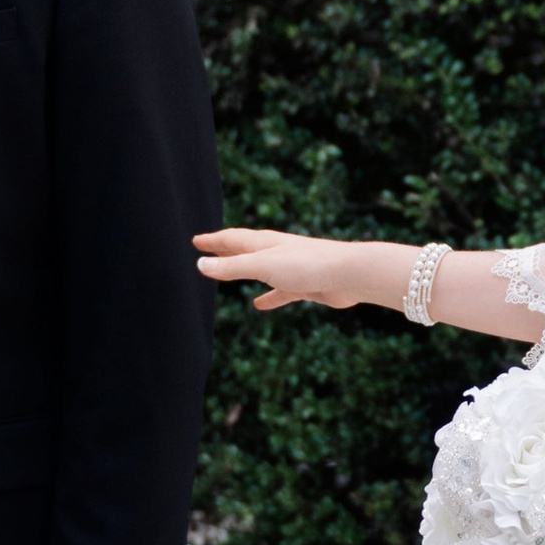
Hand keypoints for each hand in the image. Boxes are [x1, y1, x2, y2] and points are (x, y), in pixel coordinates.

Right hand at [195, 228, 371, 311]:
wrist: (349, 275)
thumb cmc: (307, 265)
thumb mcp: (263, 266)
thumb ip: (232, 267)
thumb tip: (201, 265)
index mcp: (265, 244)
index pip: (232, 239)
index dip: (213, 241)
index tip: (196, 241)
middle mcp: (276, 253)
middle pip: (244, 250)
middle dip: (225, 250)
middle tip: (207, 249)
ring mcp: (290, 269)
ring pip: (260, 269)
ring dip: (243, 270)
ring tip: (227, 274)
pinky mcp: (303, 285)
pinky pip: (280, 291)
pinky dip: (267, 297)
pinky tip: (259, 305)